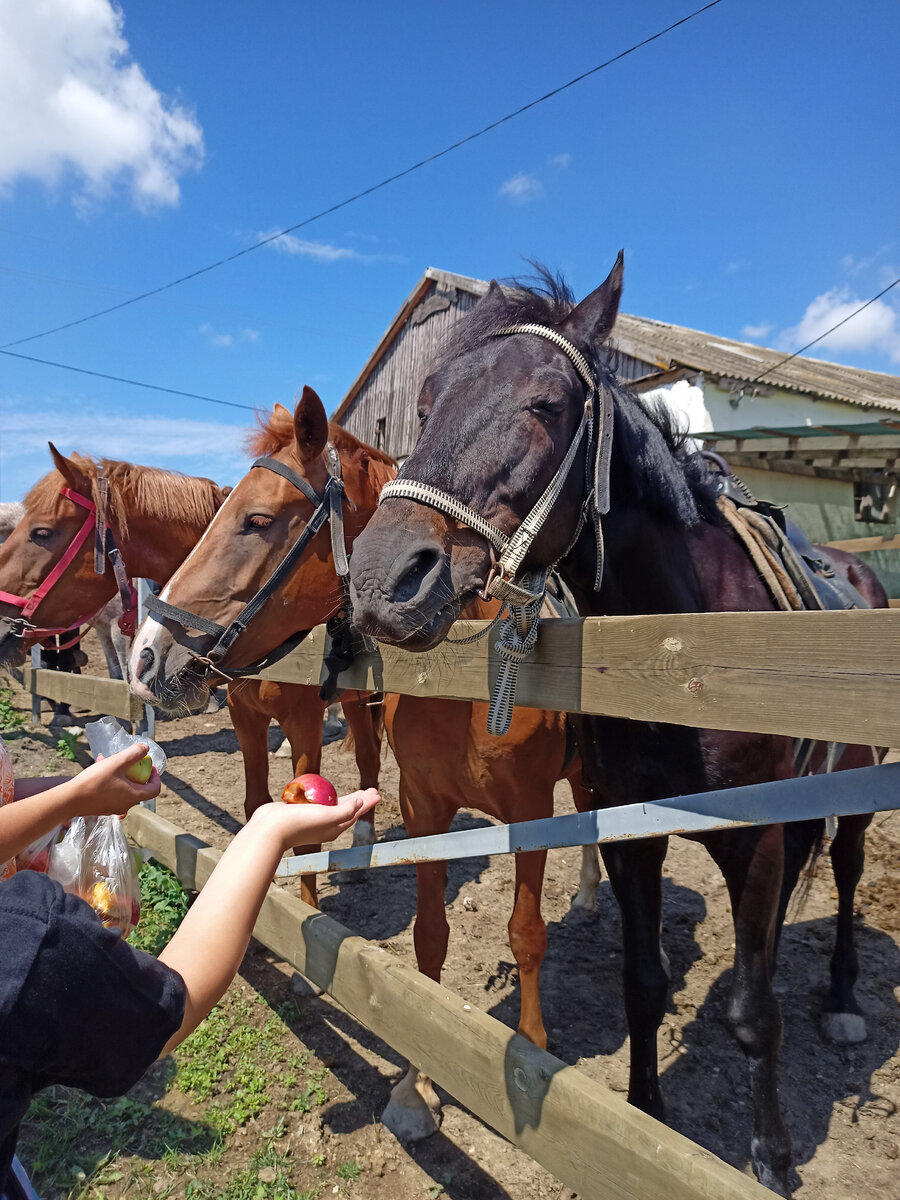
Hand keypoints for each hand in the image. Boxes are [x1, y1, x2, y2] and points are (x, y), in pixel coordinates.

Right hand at [69, 743, 160, 816]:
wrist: (69, 799)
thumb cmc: (94, 781)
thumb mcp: (116, 763)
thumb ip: (133, 754)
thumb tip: (145, 748)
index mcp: (133, 796)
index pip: (154, 789)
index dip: (155, 776)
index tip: (149, 765)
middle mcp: (126, 805)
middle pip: (139, 787)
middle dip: (135, 771)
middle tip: (128, 760)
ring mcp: (114, 808)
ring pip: (123, 787)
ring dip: (120, 773)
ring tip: (108, 759)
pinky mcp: (102, 807)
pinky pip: (112, 792)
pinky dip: (110, 780)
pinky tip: (99, 767)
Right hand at [251, 788, 380, 853]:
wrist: (270, 829)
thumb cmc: (300, 823)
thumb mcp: (327, 817)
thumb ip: (346, 811)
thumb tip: (361, 803)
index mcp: (334, 828)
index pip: (355, 814)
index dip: (367, 803)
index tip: (377, 792)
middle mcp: (324, 825)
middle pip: (347, 810)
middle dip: (360, 800)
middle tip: (371, 790)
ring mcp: (312, 819)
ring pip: (332, 806)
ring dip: (345, 798)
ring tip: (355, 792)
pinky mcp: (300, 812)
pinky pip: (316, 802)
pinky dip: (324, 796)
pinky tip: (326, 790)